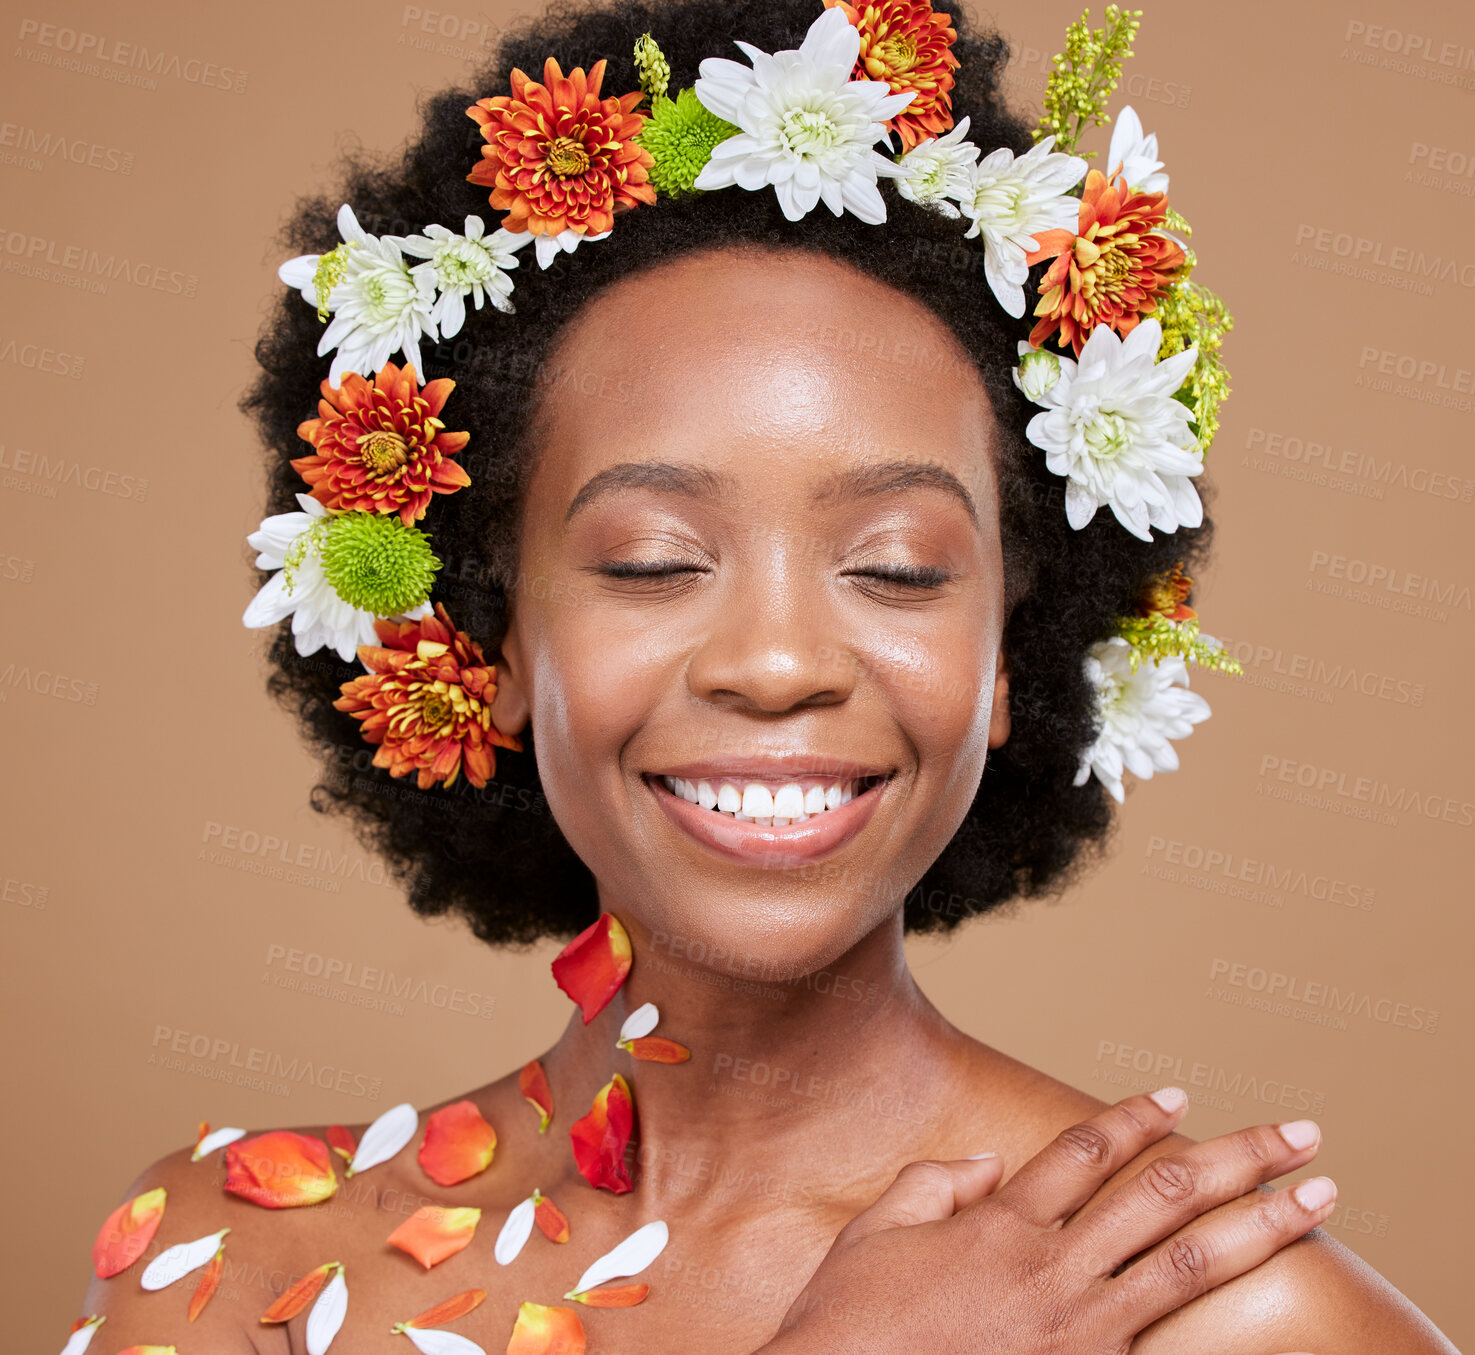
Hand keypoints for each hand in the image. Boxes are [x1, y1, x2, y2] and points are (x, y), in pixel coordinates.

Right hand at [754, 1088, 1336, 1354]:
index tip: (1178, 1095)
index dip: (1134, 1117)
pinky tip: (1268, 1310)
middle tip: (1301, 1134)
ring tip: (1317, 1200)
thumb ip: (932, 1184)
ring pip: (1189, 1265)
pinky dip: (1216, 1327)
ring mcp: (1079, 1333)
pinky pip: (1165, 1345)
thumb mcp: (873, 1235)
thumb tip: (988, 1165)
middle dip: (1238, 1158)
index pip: (1085, 1151)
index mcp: (1001, 1226)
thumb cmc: (849, 1326)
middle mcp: (1053, 1271)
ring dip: (1261, 1227)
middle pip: (1161, 1195)